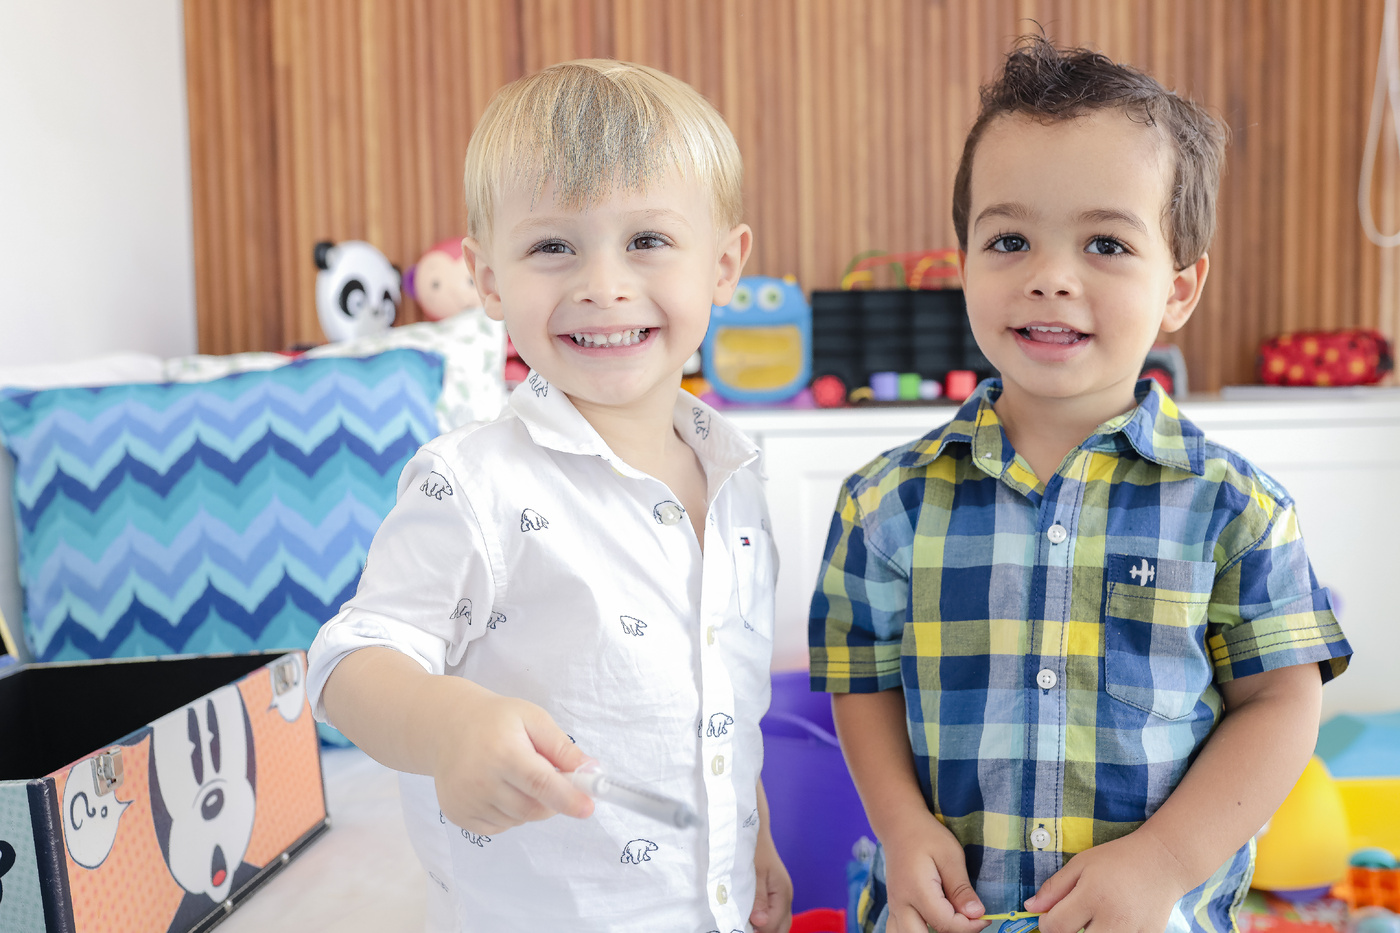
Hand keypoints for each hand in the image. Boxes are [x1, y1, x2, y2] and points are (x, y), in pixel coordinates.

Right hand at [429, 678, 593, 834]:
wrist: (448, 726)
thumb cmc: (496, 720)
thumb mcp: (533, 719)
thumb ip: (562, 747)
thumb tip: (590, 771)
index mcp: (502, 752)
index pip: (540, 783)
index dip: (567, 798)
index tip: (588, 807)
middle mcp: (480, 780)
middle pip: (532, 808)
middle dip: (551, 800)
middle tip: (551, 778)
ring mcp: (466, 800)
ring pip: (517, 820)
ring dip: (529, 805)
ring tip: (516, 775)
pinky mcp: (457, 814)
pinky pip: (499, 827)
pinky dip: (509, 814)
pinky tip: (500, 788)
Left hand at [750, 830, 792, 932]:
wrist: (754, 830)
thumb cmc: (753, 847)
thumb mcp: (752, 872)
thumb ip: (757, 898)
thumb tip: (760, 922)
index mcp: (782, 893)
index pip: (773, 925)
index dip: (756, 928)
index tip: (739, 922)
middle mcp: (785, 898)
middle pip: (780, 928)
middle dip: (763, 931)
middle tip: (744, 924)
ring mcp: (781, 897)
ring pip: (778, 924)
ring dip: (763, 927)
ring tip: (745, 922)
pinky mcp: (774, 894)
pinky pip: (773, 915)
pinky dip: (763, 920)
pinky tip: (749, 917)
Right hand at [881, 812, 988, 932]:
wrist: (899, 824)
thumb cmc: (927, 835)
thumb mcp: (951, 855)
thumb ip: (961, 888)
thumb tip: (976, 914)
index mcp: (917, 891)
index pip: (946, 924)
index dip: (970, 926)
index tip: (985, 917)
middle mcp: (901, 904)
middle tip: (968, 921)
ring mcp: (894, 907)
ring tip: (950, 922)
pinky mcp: (894, 907)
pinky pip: (898, 930)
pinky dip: (914, 932)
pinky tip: (930, 924)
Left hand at [1027, 828, 1190, 932]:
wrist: (1163, 862)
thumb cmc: (1117, 859)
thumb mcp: (1080, 864)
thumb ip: (1054, 888)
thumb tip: (1029, 907)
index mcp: (1092, 896)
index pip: (1056, 926)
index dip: (1045, 924)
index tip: (1049, 917)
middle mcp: (1114, 918)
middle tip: (1071, 921)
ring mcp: (1133, 932)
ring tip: (1093, 922)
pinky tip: (1114, 924)